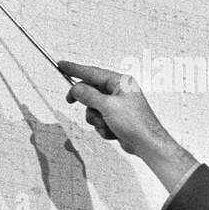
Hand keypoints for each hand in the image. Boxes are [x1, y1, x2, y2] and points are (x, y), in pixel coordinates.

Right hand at [59, 59, 197, 190]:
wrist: (146, 144)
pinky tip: (113, 130)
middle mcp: (119, 91)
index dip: (75, 69)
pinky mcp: (116, 118)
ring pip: (93, 108)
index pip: (93, 72)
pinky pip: (99, 119)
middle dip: (87, 103)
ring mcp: (117, 106)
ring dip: (96, 118)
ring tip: (107, 123)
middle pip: (90, 91)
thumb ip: (89, 95)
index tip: (62, 65)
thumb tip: (77, 89)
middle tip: (70, 101)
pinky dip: (103, 127)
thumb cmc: (136, 123)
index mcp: (120, 82)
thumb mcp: (107, 106)